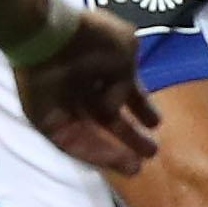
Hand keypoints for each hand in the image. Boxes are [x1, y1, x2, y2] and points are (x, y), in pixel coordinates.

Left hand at [14, 10, 160, 173]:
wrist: (50, 38)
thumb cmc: (90, 38)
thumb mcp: (126, 47)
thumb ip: (128, 76)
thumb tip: (119, 100)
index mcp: (102, 66)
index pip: (124, 92)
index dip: (141, 107)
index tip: (158, 124)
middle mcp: (84, 89)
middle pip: (109, 117)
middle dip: (130, 134)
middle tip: (152, 151)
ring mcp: (66, 108)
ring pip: (94, 135)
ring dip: (116, 152)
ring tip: (137, 168)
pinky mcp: (52, 126)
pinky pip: (78, 143)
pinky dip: (99, 153)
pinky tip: (119, 161)